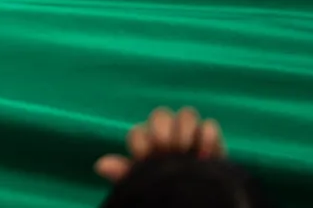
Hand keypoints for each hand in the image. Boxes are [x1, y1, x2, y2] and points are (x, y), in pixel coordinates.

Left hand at [96, 106, 224, 181]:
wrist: (198, 203)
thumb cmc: (165, 192)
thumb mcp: (145, 186)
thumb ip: (126, 174)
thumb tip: (99, 165)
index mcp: (148, 146)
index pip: (139, 132)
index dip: (142, 142)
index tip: (146, 158)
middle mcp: (168, 136)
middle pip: (161, 114)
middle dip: (163, 130)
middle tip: (169, 150)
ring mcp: (192, 136)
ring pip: (187, 113)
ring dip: (185, 130)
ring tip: (187, 152)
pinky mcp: (212, 142)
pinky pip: (210, 125)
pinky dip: (208, 137)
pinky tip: (206, 157)